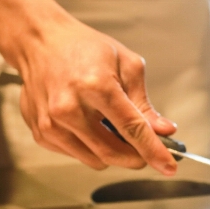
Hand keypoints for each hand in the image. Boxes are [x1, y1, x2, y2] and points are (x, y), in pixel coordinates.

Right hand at [11, 13, 178, 172]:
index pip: (131, 129)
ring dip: (114, 153)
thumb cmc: (84, 48)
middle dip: (137, 157)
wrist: (40, 42)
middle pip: (113, 152)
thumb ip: (144, 103)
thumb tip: (163, 131)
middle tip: (148, 149)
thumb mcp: (126, 65)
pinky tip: (90, 124)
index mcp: (95, 86)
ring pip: (96, 160)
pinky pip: (77, 155)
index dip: (154, 151)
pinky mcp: (41, 133)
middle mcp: (69, 108)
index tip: (169, 166)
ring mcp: (51, 123)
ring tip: (113, 126)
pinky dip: (91, 147)